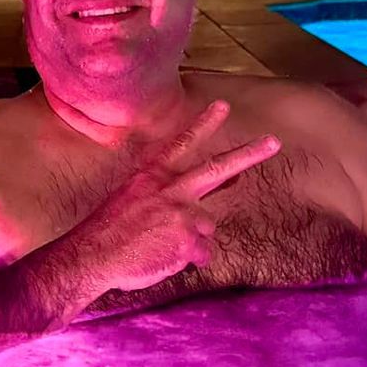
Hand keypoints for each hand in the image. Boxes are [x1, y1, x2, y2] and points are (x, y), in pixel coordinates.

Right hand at [64, 100, 280, 293]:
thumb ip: (164, 198)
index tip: (222, 106)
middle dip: (249, 154)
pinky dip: (186, 259)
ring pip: (206, 225)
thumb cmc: (106, 232)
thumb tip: (199, 214)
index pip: (183, 144)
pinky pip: (200, 254)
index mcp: (153, 176)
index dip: (205, 123)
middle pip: (218, 169)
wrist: (92, 256)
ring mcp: (183, 215)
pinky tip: (160, 260)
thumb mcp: (130, 200)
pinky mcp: (189, 242)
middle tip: (274, 142)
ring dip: (190, 238)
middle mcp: (172, 190)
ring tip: (159, 245)